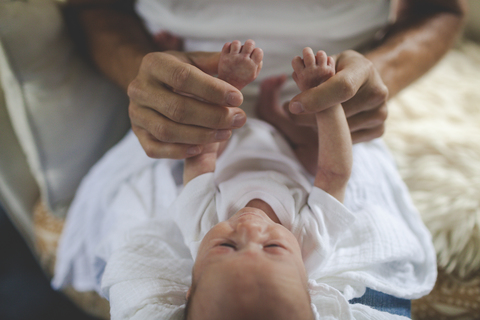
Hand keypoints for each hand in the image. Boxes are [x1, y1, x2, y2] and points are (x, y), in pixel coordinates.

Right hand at [128, 51, 246, 158]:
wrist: (151, 84)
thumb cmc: (179, 72)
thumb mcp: (195, 61)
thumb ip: (216, 63)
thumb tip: (241, 66)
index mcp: (154, 63)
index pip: (183, 77)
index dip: (212, 90)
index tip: (238, 98)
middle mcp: (139, 88)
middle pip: (177, 108)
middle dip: (213, 117)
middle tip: (238, 119)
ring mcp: (136, 113)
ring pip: (167, 131)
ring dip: (201, 136)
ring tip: (226, 133)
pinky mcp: (137, 133)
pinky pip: (154, 149)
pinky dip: (178, 152)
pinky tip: (200, 148)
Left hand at [285, 50, 388, 142]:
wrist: (370, 81)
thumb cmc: (342, 70)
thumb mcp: (329, 61)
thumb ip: (314, 72)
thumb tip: (295, 80)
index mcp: (364, 70)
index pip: (342, 87)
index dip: (316, 98)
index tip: (293, 106)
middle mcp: (377, 92)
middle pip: (338, 114)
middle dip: (308, 116)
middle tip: (289, 111)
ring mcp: (380, 113)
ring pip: (339, 131)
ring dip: (317, 127)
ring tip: (310, 114)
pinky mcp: (379, 130)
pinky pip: (346, 141)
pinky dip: (332, 136)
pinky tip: (327, 125)